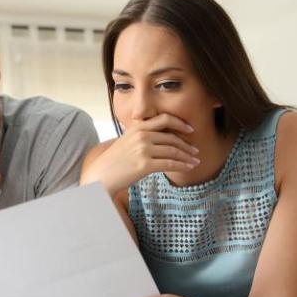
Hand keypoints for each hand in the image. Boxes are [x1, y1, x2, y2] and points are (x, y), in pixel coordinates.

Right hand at [81, 114, 199, 195]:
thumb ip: (141, 136)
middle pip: (172, 137)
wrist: (101, 176)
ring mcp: (143, 150)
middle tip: (196, 151)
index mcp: (138, 127)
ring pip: (173, 151)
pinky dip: (182, 166)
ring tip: (195, 161)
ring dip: (187, 157)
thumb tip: (160, 138)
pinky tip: (188, 168)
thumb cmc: (114, 161)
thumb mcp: (126, 141)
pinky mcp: (145, 165)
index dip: (180, 123)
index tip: (190, 129)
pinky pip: (170, 164)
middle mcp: (141, 136)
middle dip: (187, 145)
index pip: (164, 119)